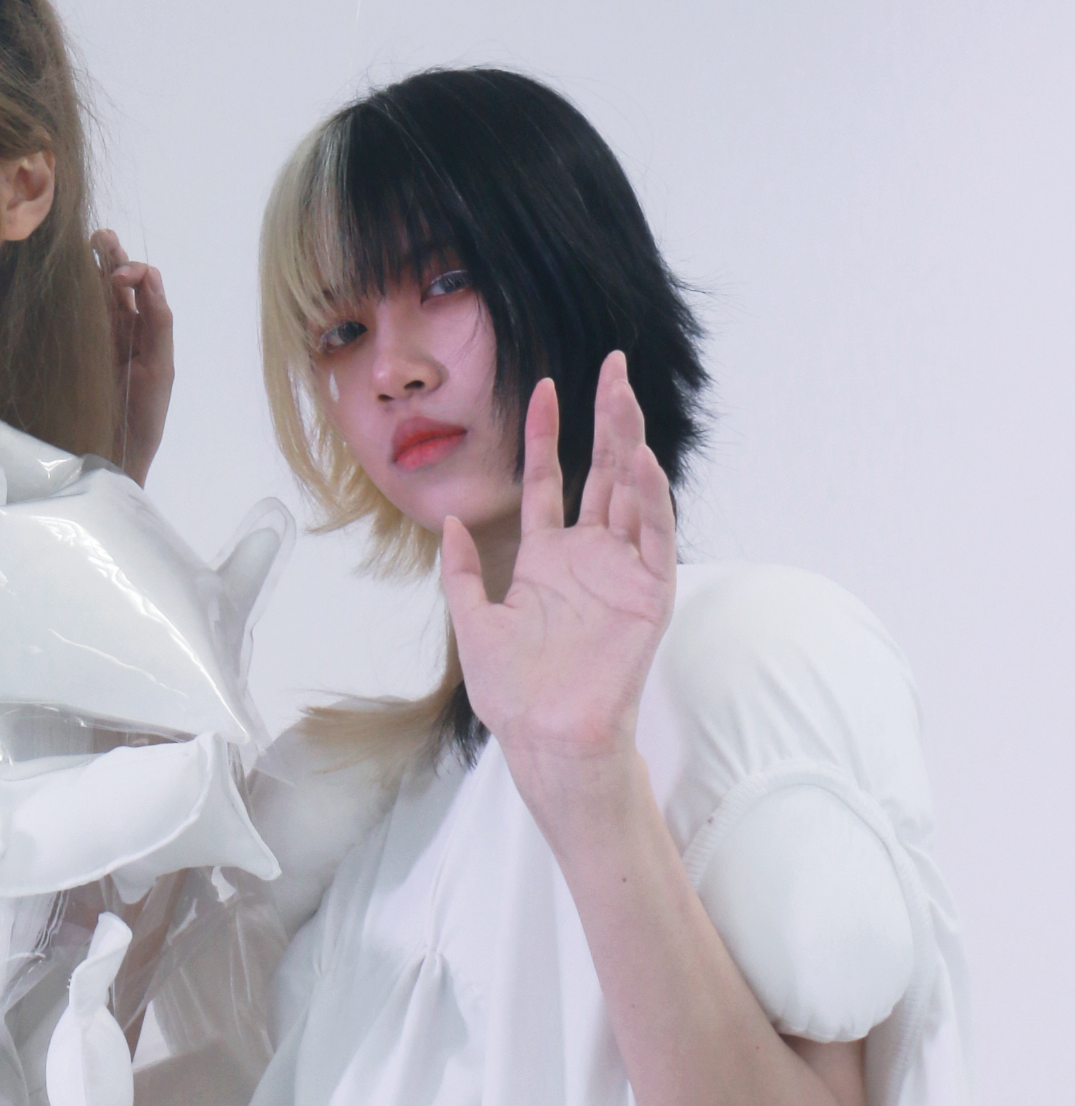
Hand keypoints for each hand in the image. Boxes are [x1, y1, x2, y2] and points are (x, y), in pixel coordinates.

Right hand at [95, 229, 173, 485]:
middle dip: (113, 256)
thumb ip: (158, 325)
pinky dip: (77, 294)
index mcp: (148, 332)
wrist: (116, 455)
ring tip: (87, 241)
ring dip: (94, 265)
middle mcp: (125, 330)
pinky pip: (79, 317)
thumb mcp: (159, 369)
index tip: (119, 277)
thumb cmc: (143, 417)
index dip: (134, 272)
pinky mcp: (78, 352)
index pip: (145, 287)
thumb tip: (149, 279)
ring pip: (98, 294)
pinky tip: (70, 274)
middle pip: (119, 284)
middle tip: (100, 236)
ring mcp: (100, 340)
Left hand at [439, 356, 674, 816]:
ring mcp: (622, 572)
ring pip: (632, 493)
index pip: (549, 481)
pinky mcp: (648, 594)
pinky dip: (651, 499)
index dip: (545, 435)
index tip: (544, 387)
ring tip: (625, 396)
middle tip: (611, 367)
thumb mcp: (473, 624)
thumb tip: (450, 522)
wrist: (546, 739)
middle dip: (607, 420)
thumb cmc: (513, 694)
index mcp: (548, 559)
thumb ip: (462, 574)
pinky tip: (641, 462)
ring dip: (631, 443)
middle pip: (601, 473)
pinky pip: (654, 538)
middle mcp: (589, 557)